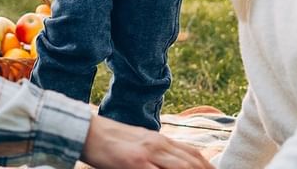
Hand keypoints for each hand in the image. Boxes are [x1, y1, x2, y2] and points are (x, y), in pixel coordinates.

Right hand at [80, 115, 212, 168]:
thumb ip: (158, 151)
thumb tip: (175, 160)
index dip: (209, 166)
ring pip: (180, 168)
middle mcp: (157, 144)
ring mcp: (147, 154)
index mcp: (159, 139)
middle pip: (191, 162)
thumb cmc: (111, 141)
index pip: (193, 154)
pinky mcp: (135, 163)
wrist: (87, 131)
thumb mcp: (139, 143)